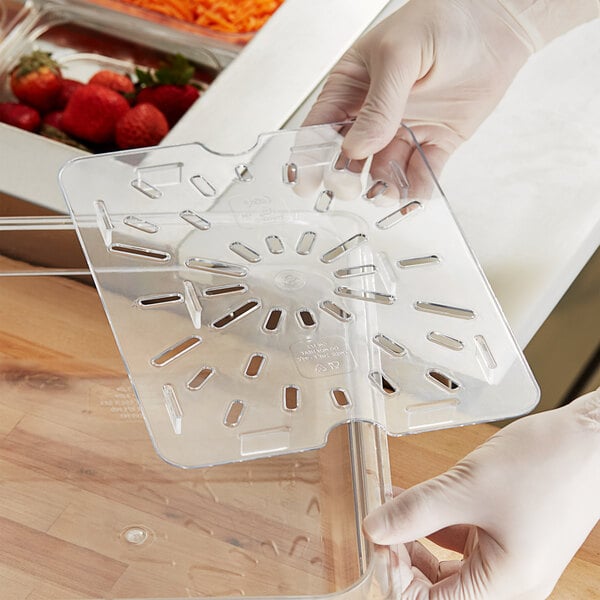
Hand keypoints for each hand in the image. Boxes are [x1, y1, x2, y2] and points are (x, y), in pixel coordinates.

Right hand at [304, 0, 597, 196]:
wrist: (497, 18)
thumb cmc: (442, 19)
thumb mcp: (399, 55)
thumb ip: (378, 104)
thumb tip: (356, 148)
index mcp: (352, 88)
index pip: (321, 128)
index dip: (310, 158)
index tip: (306, 183)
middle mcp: (373, 115)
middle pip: (349, 159)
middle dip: (346, 178)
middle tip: (350, 189)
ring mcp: (404, 131)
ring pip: (384, 172)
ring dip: (383, 188)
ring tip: (388, 193)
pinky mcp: (435, 142)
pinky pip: (422, 172)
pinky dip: (419, 187)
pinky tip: (416, 192)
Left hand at [363, 389, 599, 598]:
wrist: (592, 440)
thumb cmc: (546, 466)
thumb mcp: (468, 488)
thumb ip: (416, 511)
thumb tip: (374, 528)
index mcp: (502, 586)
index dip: (394, 577)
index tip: (377, 540)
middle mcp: (506, 582)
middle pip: (435, 588)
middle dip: (400, 557)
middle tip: (381, 522)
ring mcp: (506, 558)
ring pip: (445, 564)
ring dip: (414, 537)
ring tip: (391, 505)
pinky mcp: (505, 535)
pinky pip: (460, 540)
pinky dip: (434, 523)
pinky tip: (412, 498)